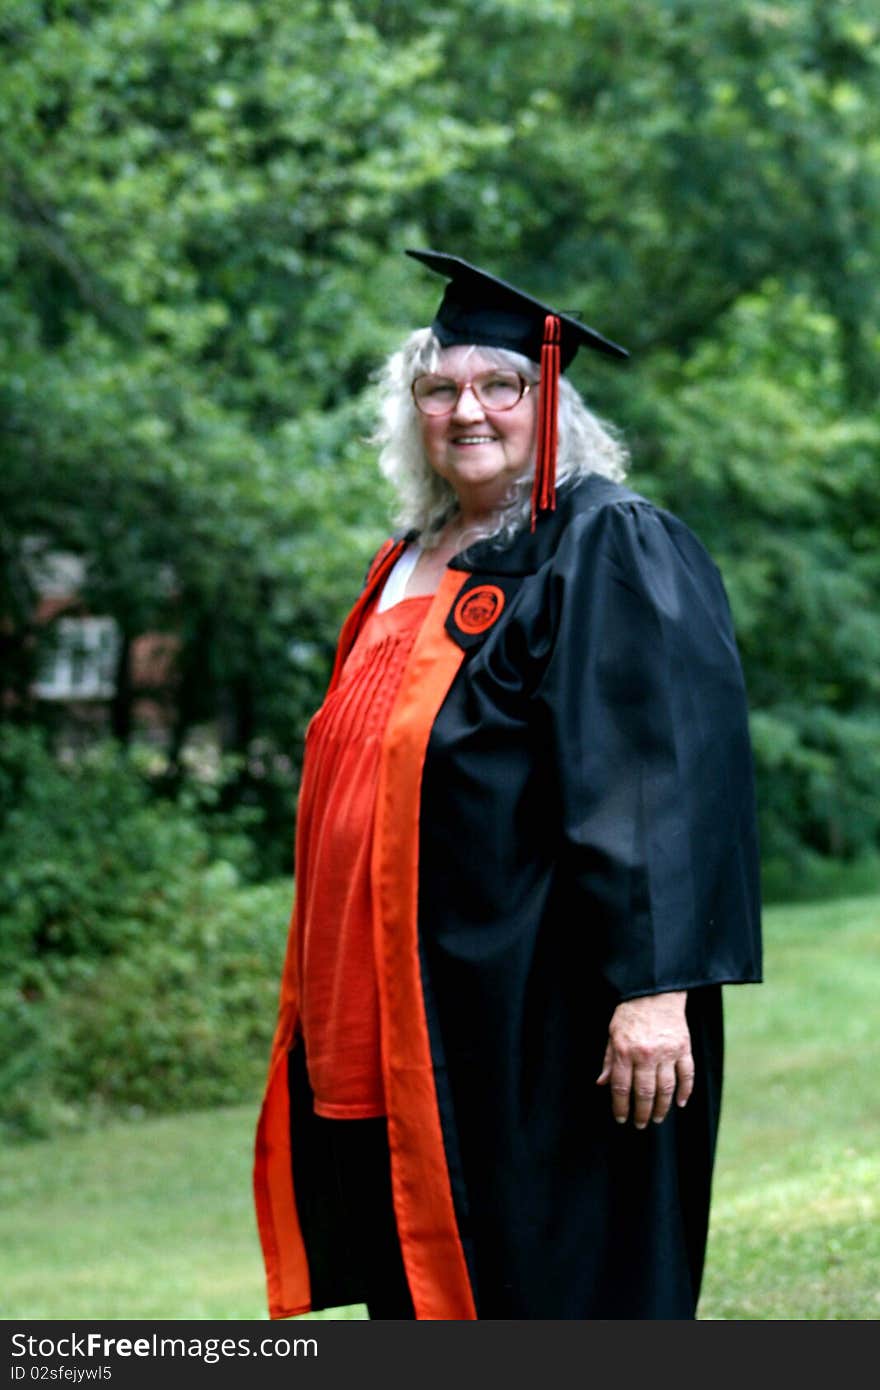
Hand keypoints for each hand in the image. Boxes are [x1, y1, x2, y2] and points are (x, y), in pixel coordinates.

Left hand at [596, 990, 693, 1128]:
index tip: (621, 1119)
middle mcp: (646, 1054)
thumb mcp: (612, 1034)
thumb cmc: (630, 1014)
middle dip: (642, 1113)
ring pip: (666, 1088)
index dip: (621, 1107)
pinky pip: (687, 1075)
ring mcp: (667, 1052)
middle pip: (645, 1092)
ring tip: (658, 1118)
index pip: (621, 1087)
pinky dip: (685, 1091)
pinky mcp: (683, 1048)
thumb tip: (602, 1084)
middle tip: (641, 1124)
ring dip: (662, 1107)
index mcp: (625, 1050)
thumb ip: (608, 1060)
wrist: (654, 991)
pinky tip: (680, 1102)